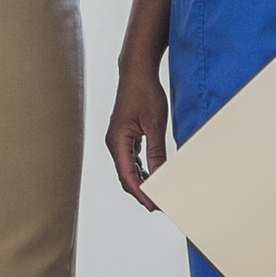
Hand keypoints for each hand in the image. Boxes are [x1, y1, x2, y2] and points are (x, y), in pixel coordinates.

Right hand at [106, 58, 172, 207]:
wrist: (137, 72)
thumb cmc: (144, 93)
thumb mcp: (155, 125)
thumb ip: (157, 152)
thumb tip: (161, 175)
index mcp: (117, 141)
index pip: (127, 176)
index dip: (141, 193)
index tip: (154, 205)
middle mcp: (114, 143)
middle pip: (125, 176)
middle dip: (141, 192)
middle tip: (159, 204)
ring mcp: (118, 140)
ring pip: (128, 169)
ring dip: (142, 182)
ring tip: (158, 193)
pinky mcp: (125, 136)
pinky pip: (131, 159)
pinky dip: (141, 170)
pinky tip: (153, 174)